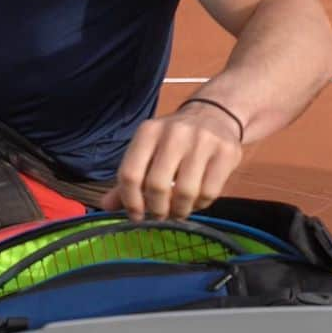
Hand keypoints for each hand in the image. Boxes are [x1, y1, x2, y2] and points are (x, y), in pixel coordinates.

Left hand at [100, 104, 243, 220]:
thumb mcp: (147, 151)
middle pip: (157, 185)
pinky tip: (195, 202)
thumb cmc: (173, 141)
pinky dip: (200, 205)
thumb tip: (105, 207)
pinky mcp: (226, 152)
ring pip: (185, 192)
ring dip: (179, 211)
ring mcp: (202, 141)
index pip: (130, 173)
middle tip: (159, 216)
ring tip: (176, 212)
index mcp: (148, 132)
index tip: (135, 216)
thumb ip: (129, 178)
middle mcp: (174, 133)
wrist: (215, 116)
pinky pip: (210, 192)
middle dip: (156, 209)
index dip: (130, 201)